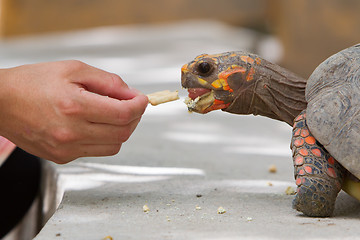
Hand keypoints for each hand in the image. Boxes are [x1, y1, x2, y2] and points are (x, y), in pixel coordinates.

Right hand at [0, 60, 147, 163]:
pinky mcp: (62, 157)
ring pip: (113, 146)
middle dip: (134, 118)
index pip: (124, 114)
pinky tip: (95, 124)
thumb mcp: (73, 69)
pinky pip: (95, 151)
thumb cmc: (33, 81)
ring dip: (121, 130)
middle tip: (131, 105)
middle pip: (123, 133)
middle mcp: (71, 132)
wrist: (0, 102)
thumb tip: (131, 94)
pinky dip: (103, 138)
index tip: (143, 99)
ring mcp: (66, 148)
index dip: (139, 106)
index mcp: (75, 107)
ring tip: (113, 114)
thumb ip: (107, 81)